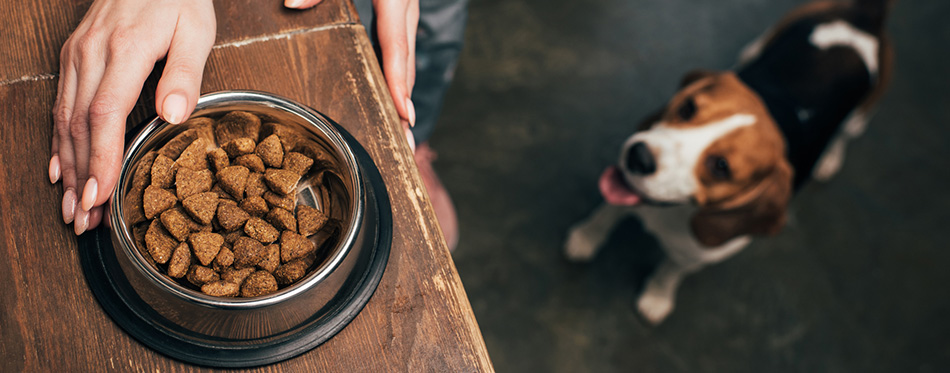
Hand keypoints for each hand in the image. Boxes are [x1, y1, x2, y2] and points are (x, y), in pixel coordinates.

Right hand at [51, 0, 215, 234]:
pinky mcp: (75, 56)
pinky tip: (61, 169)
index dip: (101, 160)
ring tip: (73, 209)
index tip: (99, 196)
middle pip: (81, 125)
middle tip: (84, 221)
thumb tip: (173, 116)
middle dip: (82, 177)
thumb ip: (185, 74)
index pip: (105, 115)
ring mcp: (78, 55)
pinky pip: (62, 103)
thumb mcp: (196, 29)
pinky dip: (60, 140)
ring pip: (66, 118)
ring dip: (69, 166)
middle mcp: (93, 55)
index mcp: (126, 51)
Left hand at [286, 0, 418, 149]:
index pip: (396, 49)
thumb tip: (292, 5)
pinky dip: (398, 77)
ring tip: (401, 131)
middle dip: (405, 105)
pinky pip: (401, 51)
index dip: (400, 85)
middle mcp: (406, 9)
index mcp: (394, 0)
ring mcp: (406, 13)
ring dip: (403, 95)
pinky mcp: (400, 13)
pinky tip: (393, 97)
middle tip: (404, 142)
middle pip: (406, 65)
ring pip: (407, 61)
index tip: (404, 116)